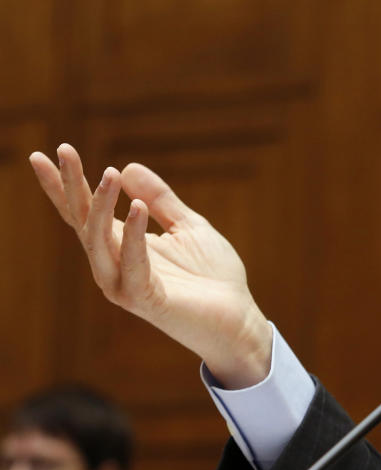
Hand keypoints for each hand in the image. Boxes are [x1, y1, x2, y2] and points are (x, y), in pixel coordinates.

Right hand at [29, 143, 271, 387]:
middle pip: (83, 222)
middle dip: (72, 186)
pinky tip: (138, 208)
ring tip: (109, 173)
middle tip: (64, 150)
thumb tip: (127, 167)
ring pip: (99, 242)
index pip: (85, 212)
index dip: (66, 184)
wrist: (239, 319)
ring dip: (101, 206)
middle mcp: (115, 265)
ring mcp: (125, 285)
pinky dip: (134, 236)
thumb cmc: (213, 277)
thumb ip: (161, 199)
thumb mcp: (188, 226)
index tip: (52, 151)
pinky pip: (132, 265)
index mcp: (123, 246)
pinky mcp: (145, 300)